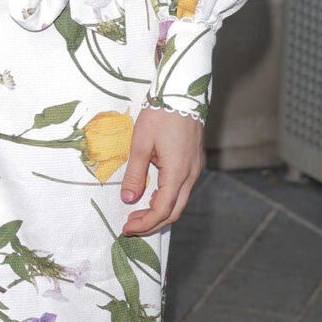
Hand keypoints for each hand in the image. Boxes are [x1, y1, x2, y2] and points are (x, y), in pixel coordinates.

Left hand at [119, 105, 202, 234]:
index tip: (127, 228)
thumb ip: (134, 173)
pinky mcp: (193, 164)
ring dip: (159, 212)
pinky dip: (166, 200)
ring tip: (136, 213)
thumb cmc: (160, 116)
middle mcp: (190, 175)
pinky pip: (181, 190)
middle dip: (152, 223)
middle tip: (130, 226)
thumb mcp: (140, 143)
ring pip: (179, 202)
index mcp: (177, 172)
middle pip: (174, 212)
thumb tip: (128, 198)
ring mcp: (194, 170)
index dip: (145, 223)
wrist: (181, 94)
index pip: (162, 209)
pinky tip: (150, 196)